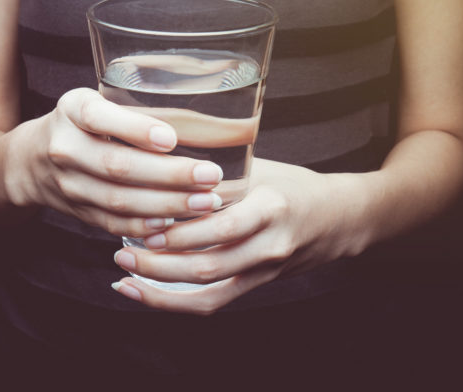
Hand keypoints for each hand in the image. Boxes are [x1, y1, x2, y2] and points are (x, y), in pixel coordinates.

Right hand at [3, 88, 223, 236]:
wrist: (28, 161)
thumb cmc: (79, 124)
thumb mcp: (95, 100)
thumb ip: (131, 107)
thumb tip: (202, 117)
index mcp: (72, 110)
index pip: (99, 117)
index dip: (135, 129)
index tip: (171, 138)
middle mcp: (65, 147)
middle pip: (118, 166)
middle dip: (169, 175)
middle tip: (209, 176)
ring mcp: (68, 185)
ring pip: (119, 200)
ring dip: (166, 204)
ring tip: (205, 202)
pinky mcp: (77, 212)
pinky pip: (112, 223)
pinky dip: (144, 226)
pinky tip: (174, 223)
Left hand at [110, 158, 374, 314]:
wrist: (341, 219)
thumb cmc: (296, 186)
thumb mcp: (263, 168)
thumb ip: (221, 172)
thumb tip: (164, 161)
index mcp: (271, 208)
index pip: (223, 227)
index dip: (182, 233)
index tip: (145, 225)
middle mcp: (268, 245)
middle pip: (208, 267)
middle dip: (158, 264)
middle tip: (121, 251)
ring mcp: (264, 271)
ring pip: (207, 292)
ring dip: (162, 288)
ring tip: (125, 275)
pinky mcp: (257, 285)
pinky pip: (214, 302)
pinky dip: (177, 302)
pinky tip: (147, 292)